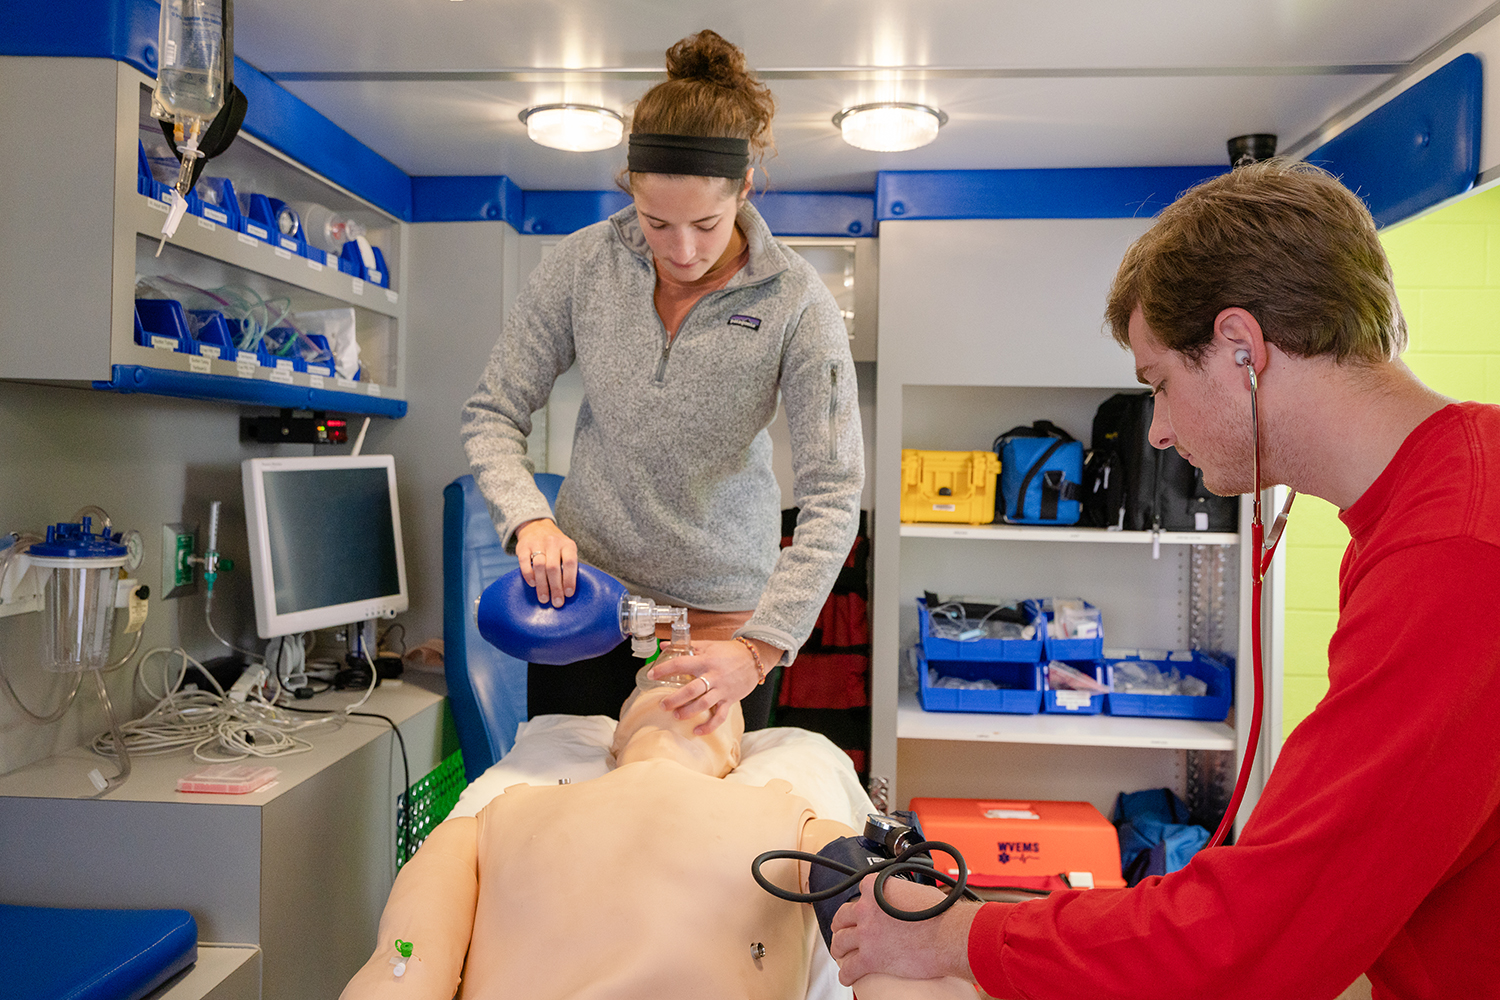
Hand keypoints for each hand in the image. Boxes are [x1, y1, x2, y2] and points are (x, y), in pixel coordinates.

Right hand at [515, 518, 576, 606]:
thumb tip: (568, 592)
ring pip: (539, 566)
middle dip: (556, 587)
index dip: (570, 579)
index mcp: (567, 544)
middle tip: (557, 602)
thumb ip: (568, 566)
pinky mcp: (523, 546)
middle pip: (554, 567)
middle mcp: (553, 542)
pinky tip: (532, 584)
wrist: (537, 526)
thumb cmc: (556, 546)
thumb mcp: (566, 550)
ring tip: (544, 598)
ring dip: (542, 584)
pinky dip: (528, 574)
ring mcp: (537, 543)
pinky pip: (524, 562)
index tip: (569, 594)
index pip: (570, 562)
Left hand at [655, 637, 771, 734]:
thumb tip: (663, 645)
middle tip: (662, 705)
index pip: (680, 664)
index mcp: (705, 660)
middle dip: (675, 699)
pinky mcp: (730, 700)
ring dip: (688, 712)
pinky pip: (720, 716)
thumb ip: (686, 646)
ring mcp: (722, 689)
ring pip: (703, 704)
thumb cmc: (729, 651)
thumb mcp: (707, 645)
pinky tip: (697, 732)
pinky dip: (709, 726)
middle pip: (691, 690)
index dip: (664, 669)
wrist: (754, 658)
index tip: (651, 675)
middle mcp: (713, 676)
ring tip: (676, 716)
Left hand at [830, 874, 979, 986]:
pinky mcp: (870, 959)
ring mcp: (866, 934)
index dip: (863, 902)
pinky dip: (846, 973)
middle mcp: (866, 909)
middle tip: (842, 930)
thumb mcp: (918, 891)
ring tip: (841, 953)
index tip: (865, 909)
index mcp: (876, 888)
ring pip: (841, 942)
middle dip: (841, 924)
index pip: (861, 891)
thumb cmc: (942, 914)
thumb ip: (902, 892)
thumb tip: (905, 899)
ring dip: (839, 948)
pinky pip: (849, 968)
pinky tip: (847, 975)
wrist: (949, 936)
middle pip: (843, 916)